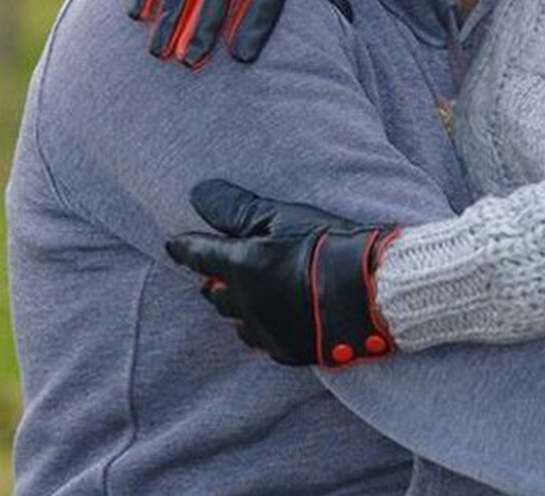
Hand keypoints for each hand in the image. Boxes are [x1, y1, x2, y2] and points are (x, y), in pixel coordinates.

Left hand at [166, 179, 399, 367]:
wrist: (372, 289)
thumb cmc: (330, 243)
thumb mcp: (284, 217)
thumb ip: (239, 209)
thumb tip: (200, 193)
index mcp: (242, 267)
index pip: (198, 256)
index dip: (183, 248)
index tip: (172, 245)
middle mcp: (246, 304)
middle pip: (215, 293)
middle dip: (214, 279)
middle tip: (219, 268)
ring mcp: (265, 331)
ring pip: (236, 320)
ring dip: (238, 305)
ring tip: (250, 293)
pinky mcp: (287, 351)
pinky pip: (261, 339)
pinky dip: (261, 325)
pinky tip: (274, 316)